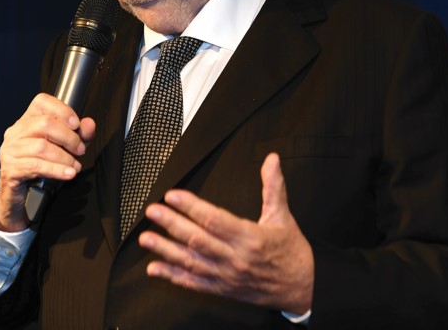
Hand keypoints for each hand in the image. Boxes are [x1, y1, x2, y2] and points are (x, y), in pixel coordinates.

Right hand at [0, 93, 95, 231]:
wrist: (21, 196)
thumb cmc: (41, 167)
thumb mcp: (65, 149)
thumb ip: (79, 135)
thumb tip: (89, 124)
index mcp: (26, 121)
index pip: (41, 102)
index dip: (62, 110)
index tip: (76, 124)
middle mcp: (15, 132)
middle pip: (44, 123)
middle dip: (68, 137)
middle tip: (80, 150)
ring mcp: (10, 150)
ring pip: (41, 146)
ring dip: (65, 157)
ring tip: (75, 165)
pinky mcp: (10, 169)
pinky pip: (36, 166)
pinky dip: (56, 170)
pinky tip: (68, 173)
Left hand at [139, 153, 313, 313]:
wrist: (302, 287)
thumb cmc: (291, 250)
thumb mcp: (283, 216)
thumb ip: (274, 186)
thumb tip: (272, 159)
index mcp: (250, 237)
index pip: (214, 219)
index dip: (191, 207)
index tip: (173, 195)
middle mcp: (235, 258)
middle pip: (197, 239)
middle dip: (172, 224)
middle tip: (153, 212)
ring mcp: (226, 276)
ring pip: (191, 262)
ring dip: (165, 250)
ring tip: (146, 238)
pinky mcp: (222, 289)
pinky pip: (193, 283)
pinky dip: (173, 276)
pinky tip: (155, 268)